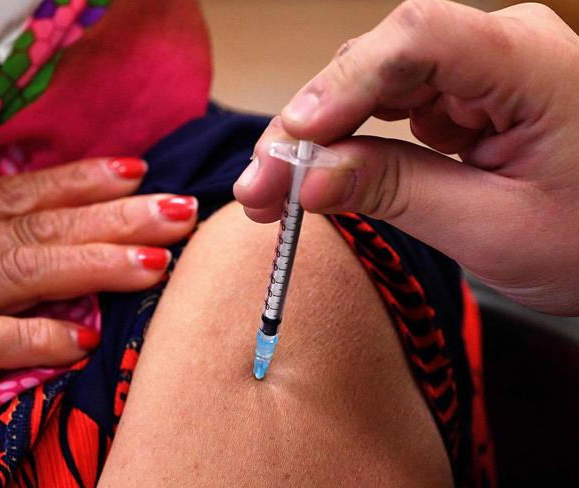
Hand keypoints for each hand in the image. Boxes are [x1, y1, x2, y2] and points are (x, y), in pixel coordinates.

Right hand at [0, 157, 197, 398]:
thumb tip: (71, 224)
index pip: (17, 197)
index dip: (78, 181)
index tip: (138, 172)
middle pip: (34, 228)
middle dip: (112, 218)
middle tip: (179, 212)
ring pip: (18, 273)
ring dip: (93, 266)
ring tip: (157, 265)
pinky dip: (34, 338)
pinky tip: (84, 341)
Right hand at [235, 0, 578, 314]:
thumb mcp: (493, 229)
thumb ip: (397, 193)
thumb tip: (307, 178)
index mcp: (527, 63)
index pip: (420, 38)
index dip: (345, 81)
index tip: (295, 140)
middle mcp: (495, 49)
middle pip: (377, 63)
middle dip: (309, 127)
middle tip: (261, 187)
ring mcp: (474, 73)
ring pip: (370, 88)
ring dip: (317, 141)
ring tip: (274, 191)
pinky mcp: (458, 101)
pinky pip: (385, 112)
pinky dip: (346, 148)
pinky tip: (316, 178)